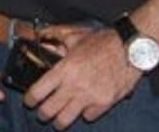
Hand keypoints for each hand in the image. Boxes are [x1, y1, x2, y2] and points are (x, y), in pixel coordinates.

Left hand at [24, 27, 140, 129]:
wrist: (129, 47)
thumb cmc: (102, 41)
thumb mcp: (76, 37)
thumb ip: (57, 40)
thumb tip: (42, 39)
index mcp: (64, 69)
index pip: (38, 92)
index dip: (30, 99)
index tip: (29, 101)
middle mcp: (74, 86)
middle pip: (48, 111)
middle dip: (42, 114)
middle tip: (42, 112)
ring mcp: (89, 98)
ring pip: (65, 121)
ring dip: (59, 121)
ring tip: (58, 118)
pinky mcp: (103, 104)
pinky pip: (88, 116)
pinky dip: (84, 113)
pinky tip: (84, 106)